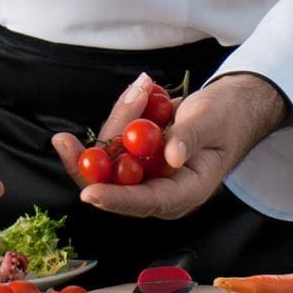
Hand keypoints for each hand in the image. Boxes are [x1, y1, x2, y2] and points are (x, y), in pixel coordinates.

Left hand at [51, 73, 291, 219]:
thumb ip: (191, 139)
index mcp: (184, 193)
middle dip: (87, 163)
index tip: (89, 193)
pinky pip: (116, 138)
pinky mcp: (136, 153)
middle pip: (113, 186)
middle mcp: (160, 188)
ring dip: (118, 121)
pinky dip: (122, 114)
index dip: (116, 199)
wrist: (230, 104)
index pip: (145, 203)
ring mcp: (146, 170)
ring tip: (144, 90)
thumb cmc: (227, 118)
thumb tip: (170, 158)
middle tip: (62, 141)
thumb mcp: (213, 123)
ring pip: (111, 156)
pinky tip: (143, 92)